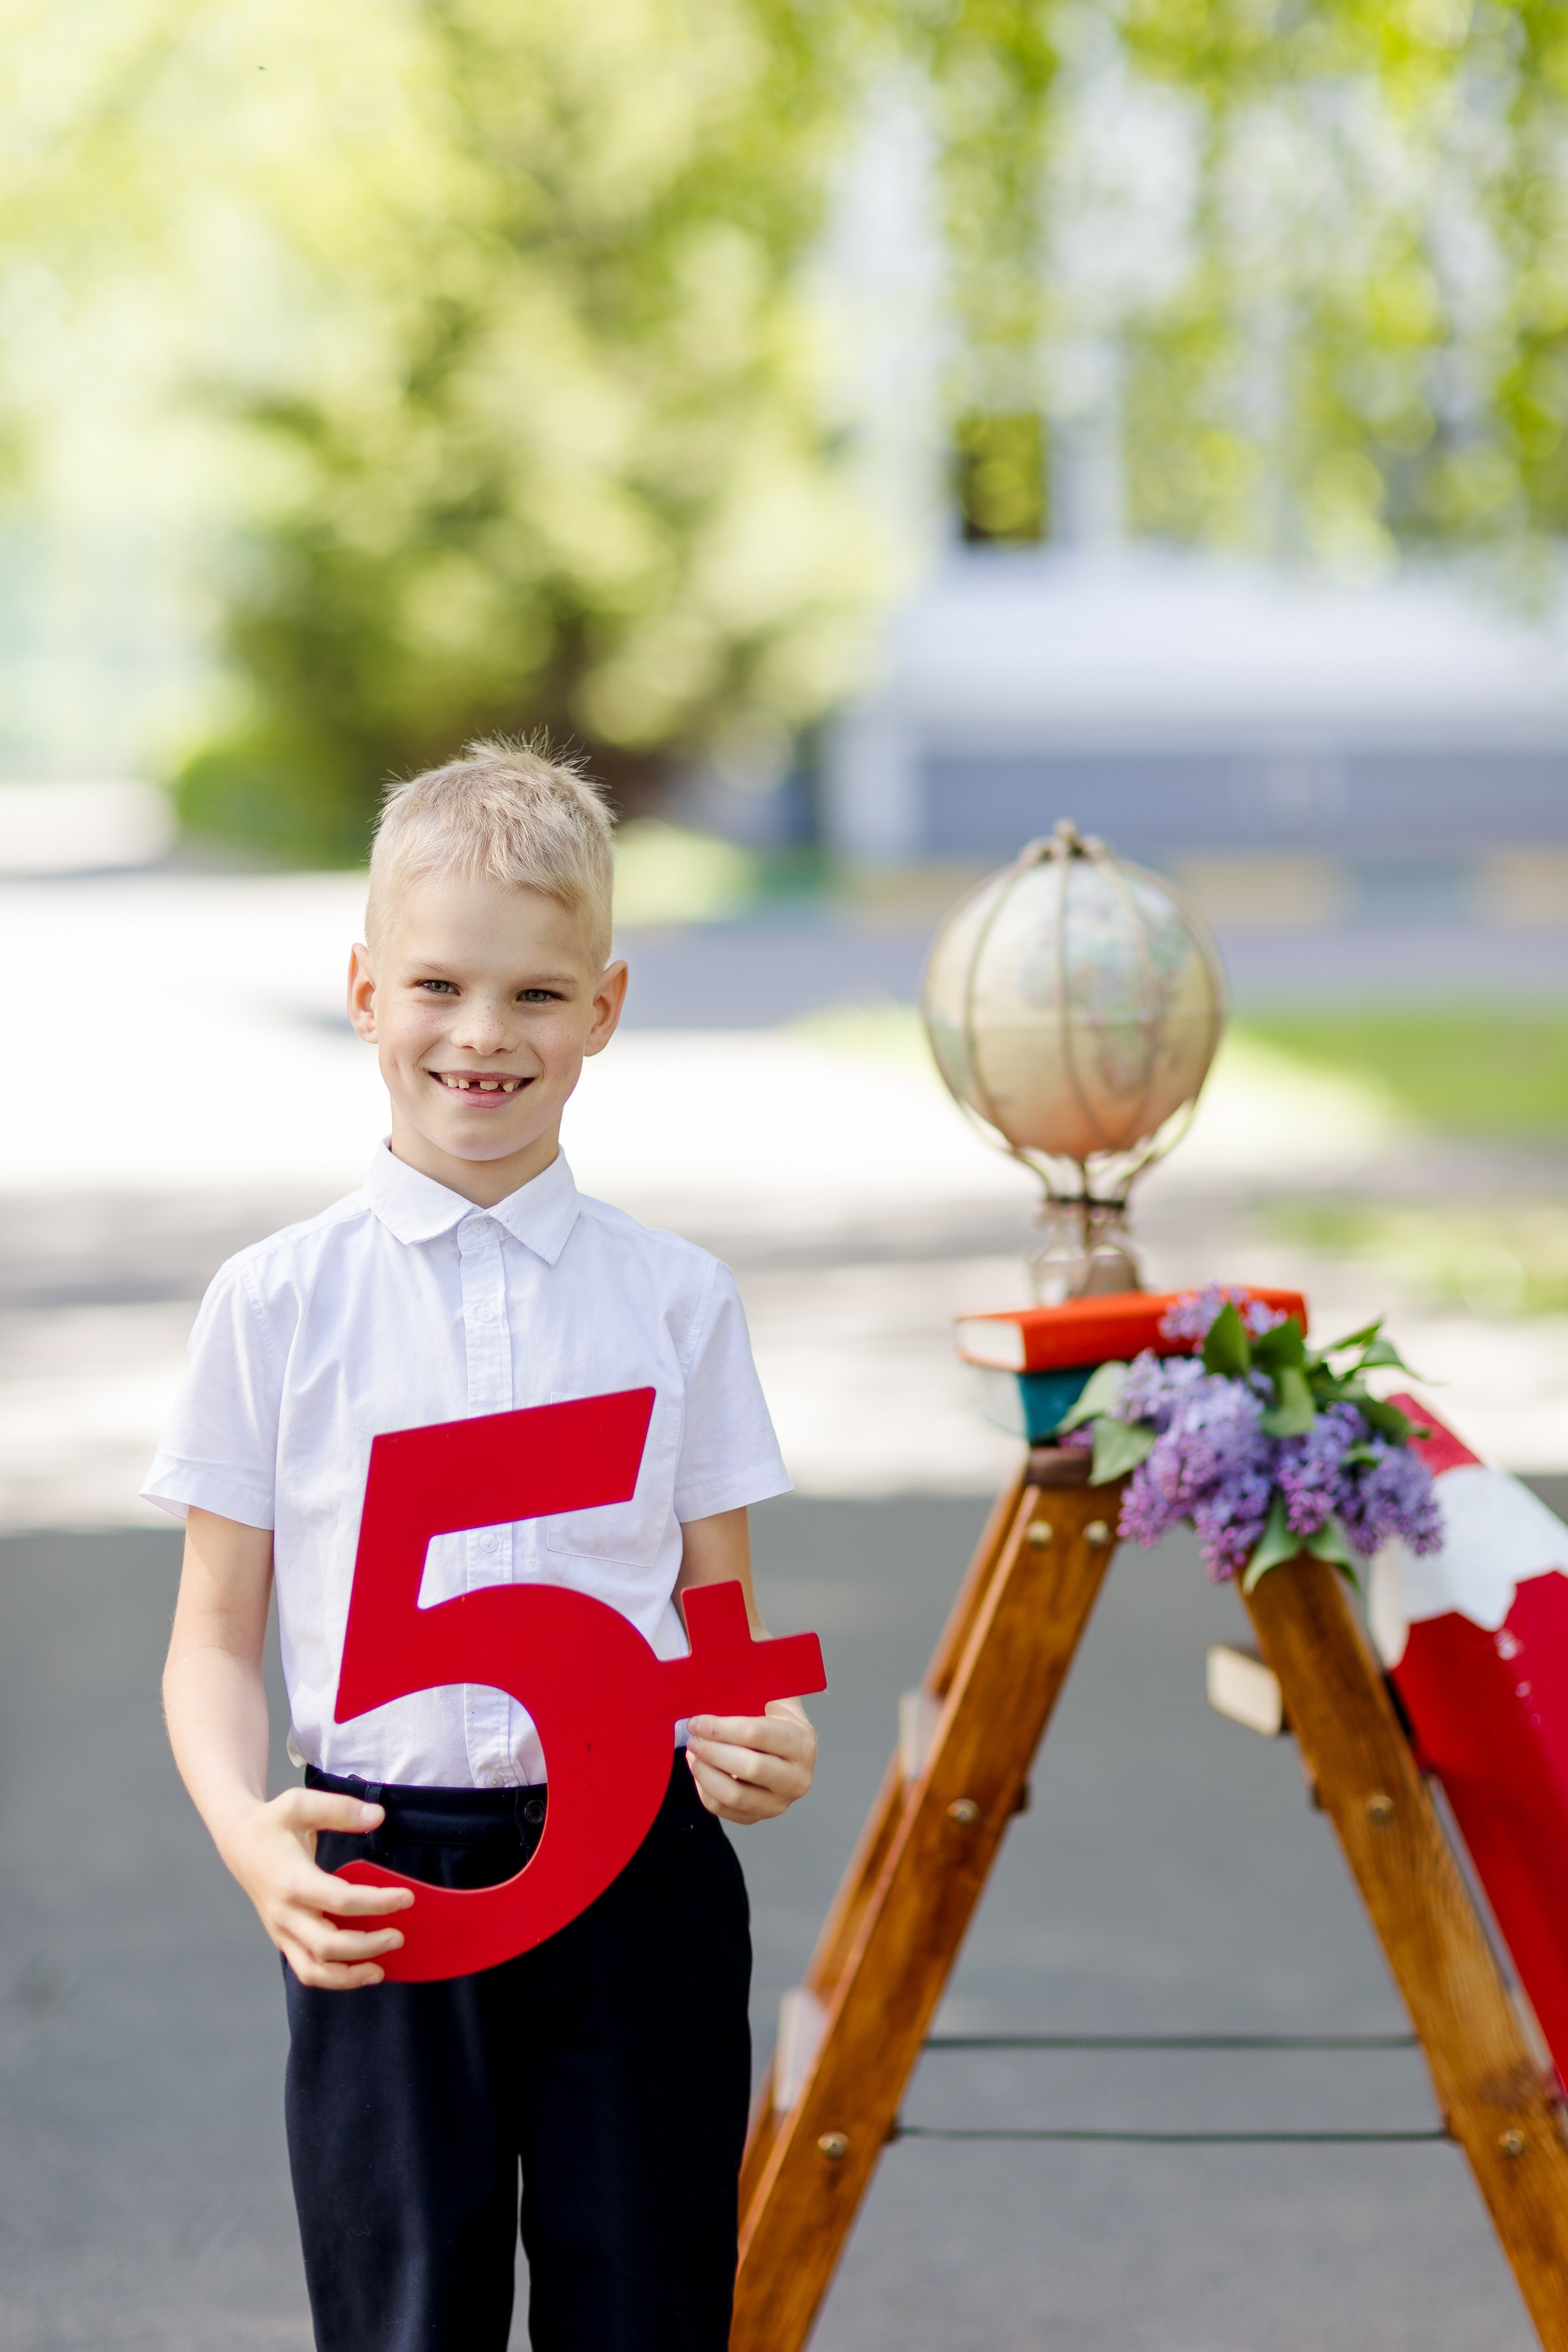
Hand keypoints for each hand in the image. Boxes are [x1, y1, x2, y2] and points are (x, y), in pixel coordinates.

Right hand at [219, 1788, 413, 1988]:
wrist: (238, 1842)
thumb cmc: (272, 1822)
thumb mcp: (301, 1803)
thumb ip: (340, 1809)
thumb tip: (377, 1816)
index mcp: (292, 1880)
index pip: (340, 1900)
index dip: (377, 1902)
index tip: (407, 1898)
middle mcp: (284, 1912)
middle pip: (327, 1945)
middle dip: (367, 1946)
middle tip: (399, 1936)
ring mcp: (281, 1930)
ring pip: (313, 1970)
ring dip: (348, 1976)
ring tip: (380, 1969)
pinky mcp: (282, 1938)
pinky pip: (306, 1969)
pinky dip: (333, 1978)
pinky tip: (360, 1970)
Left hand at [685, 1697, 815, 1824]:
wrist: (788, 1752)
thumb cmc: (775, 1719)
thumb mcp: (774, 1698)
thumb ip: (754, 1687)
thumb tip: (719, 1673)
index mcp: (801, 1743)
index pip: (757, 1734)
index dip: (720, 1728)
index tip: (697, 1721)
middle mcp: (796, 1779)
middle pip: (749, 1768)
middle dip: (712, 1751)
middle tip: (693, 1738)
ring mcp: (778, 1804)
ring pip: (734, 1796)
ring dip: (705, 1773)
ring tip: (693, 1754)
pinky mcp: (758, 1817)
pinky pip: (724, 1810)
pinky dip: (704, 1790)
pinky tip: (700, 1769)